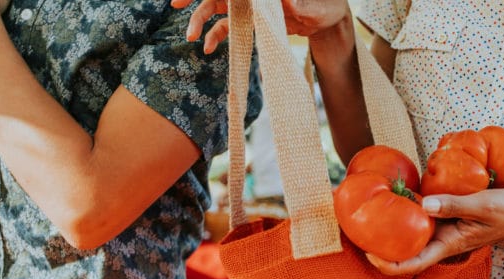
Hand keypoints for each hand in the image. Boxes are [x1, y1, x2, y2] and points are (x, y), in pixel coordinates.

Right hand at [172, 0, 349, 53]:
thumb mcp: (313, 6)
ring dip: (202, 21)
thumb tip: (286, 0)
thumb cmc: (324, 5)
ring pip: (218, 8)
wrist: (328, 19)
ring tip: (190, 37)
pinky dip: (217, 36)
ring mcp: (252, 4)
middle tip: (175, 5)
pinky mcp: (253, 19)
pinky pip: (229, 26)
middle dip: (196, 0)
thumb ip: (298, 4)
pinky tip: (209, 48)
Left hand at [367, 189, 503, 274]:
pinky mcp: (451, 219)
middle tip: (357, 230)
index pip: (412, 264)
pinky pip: (425, 220)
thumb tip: (423, 205)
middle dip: (381, 247)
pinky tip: (399, 197)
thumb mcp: (483, 205)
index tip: (368, 254)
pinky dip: (410, 214)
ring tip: (369, 215)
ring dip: (392, 231)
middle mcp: (444, 241)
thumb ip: (454, 205)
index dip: (388, 265)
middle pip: (406, 252)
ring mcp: (446, 231)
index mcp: (449, 245)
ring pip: (413, 237)